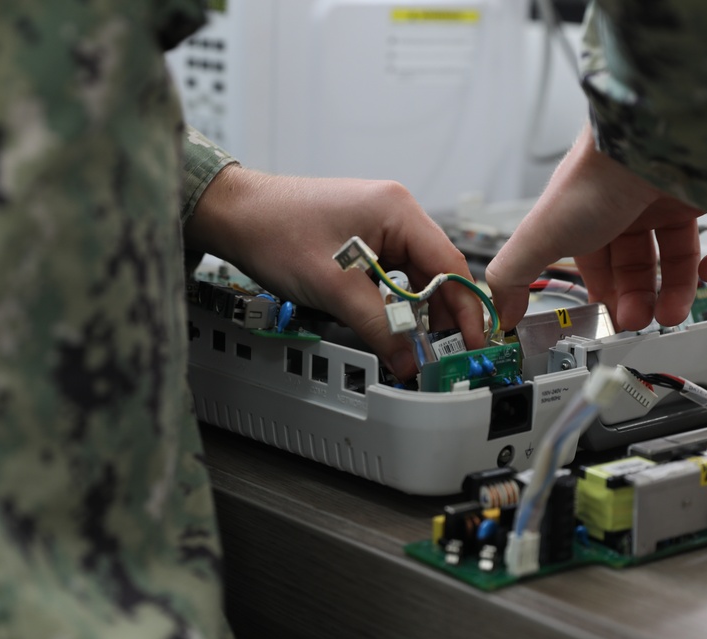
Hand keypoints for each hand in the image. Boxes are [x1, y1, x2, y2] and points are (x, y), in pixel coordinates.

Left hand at [185, 166, 486, 379]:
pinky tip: (393, 327)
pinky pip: (391, 277)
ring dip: (416, 313)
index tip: (474, 342)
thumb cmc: (275, 230)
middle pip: (436, 272)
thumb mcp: (334, 287)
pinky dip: (394, 304)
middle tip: (449, 354)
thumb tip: (409, 360)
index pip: (450, 264)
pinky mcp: (361, 241)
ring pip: (413, 278)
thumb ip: (378, 326)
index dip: (466, 308)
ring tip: (420, 348)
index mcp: (398, 210)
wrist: (233, 216)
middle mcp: (395, 214)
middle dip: (442, 316)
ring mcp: (378, 226)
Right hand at [486, 126, 706, 330]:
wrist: (653, 133)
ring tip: (673, 313)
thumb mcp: (542, 233)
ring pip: (681, 251)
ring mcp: (676, 193)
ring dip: (678, 288)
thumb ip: (514, 274)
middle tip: (641, 320)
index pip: (598, 260)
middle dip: (639, 297)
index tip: (611, 318)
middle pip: (640, 261)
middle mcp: (633, 201)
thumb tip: (501, 311)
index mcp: (591, 210)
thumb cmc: (598, 176)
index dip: (605, 291)